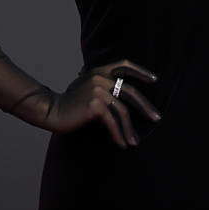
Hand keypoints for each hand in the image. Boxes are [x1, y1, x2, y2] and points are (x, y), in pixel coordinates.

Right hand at [46, 58, 161, 146]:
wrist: (51, 110)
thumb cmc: (69, 102)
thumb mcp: (85, 85)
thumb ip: (100, 83)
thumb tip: (120, 91)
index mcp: (99, 71)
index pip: (124, 65)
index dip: (141, 71)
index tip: (154, 79)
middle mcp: (100, 78)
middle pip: (130, 92)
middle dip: (145, 106)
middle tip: (156, 117)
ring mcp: (98, 90)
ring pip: (122, 111)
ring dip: (130, 129)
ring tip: (135, 141)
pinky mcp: (95, 105)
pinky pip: (112, 122)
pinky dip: (118, 134)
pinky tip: (122, 144)